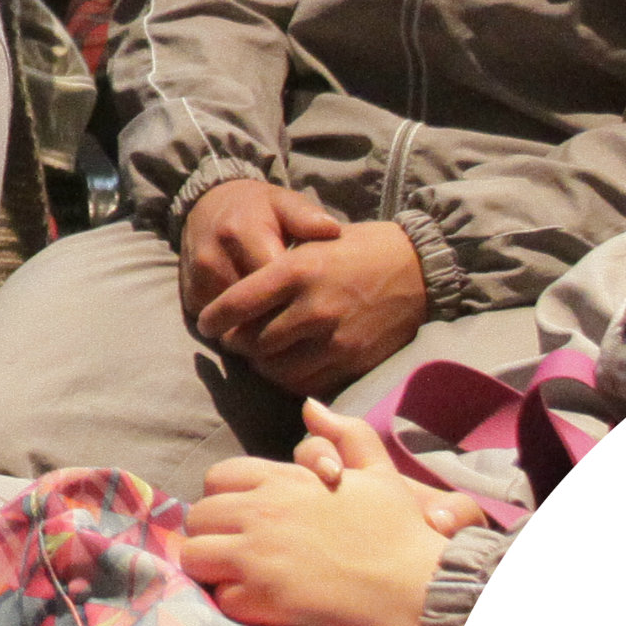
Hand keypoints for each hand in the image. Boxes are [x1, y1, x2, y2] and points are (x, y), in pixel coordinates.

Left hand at [176, 405, 464, 625]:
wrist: (421, 590)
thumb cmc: (402, 533)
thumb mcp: (379, 474)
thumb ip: (346, 434)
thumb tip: (311, 405)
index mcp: (283, 480)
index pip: (218, 478)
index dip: (225, 498)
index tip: (243, 516)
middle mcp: (261, 513)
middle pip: (199, 517)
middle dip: (213, 534)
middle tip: (237, 551)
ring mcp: (257, 557)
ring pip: (195, 556)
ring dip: (212, 568)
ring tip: (238, 578)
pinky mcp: (262, 599)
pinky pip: (221, 598)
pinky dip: (235, 603)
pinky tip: (260, 605)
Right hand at [178, 175, 341, 323]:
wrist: (207, 204)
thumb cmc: (257, 208)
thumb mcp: (283, 202)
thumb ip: (306, 216)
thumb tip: (332, 229)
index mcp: (241, 233)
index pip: (273, 282)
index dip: (298, 297)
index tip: (318, 303)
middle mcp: (214, 259)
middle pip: (254, 309)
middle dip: (281, 319)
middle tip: (307, 324)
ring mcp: (199, 282)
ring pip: (237, 323)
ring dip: (260, 329)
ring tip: (286, 326)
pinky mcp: (189, 297)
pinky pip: (222, 326)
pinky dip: (242, 329)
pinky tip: (262, 323)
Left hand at [195, 219, 432, 395]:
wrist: (418, 268)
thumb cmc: (359, 249)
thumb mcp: (312, 243)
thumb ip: (277, 271)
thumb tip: (238, 299)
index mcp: (298, 270)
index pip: (238, 303)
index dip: (214, 318)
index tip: (206, 324)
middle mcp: (313, 306)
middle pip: (252, 341)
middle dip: (236, 343)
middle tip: (234, 339)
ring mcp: (334, 338)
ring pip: (275, 368)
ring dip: (261, 364)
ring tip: (260, 354)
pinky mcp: (352, 361)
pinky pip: (306, 383)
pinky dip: (289, 379)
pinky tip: (288, 365)